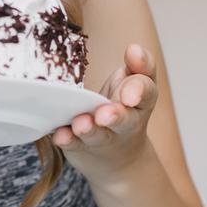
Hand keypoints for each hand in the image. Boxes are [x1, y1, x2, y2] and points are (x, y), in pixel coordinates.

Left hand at [51, 43, 157, 180]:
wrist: (117, 158)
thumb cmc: (122, 106)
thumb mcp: (132, 83)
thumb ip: (135, 66)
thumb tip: (134, 48)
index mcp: (141, 101)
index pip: (146, 91)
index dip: (139, 87)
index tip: (131, 79)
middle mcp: (127, 122)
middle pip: (125, 120)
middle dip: (116, 116)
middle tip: (105, 114)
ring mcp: (105, 138)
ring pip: (99, 135)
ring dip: (89, 129)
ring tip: (81, 124)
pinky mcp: (83, 149)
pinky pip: (74, 145)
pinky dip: (67, 140)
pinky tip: (60, 134)